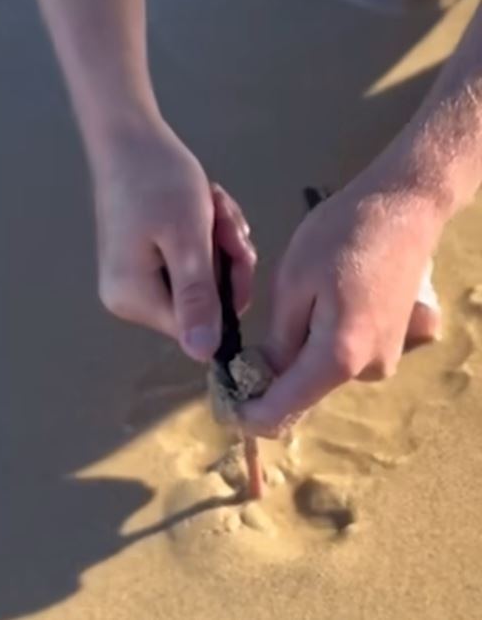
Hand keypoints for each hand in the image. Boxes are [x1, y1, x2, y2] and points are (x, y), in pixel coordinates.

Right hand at [91, 116, 255, 360]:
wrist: (131, 136)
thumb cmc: (158, 181)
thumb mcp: (187, 239)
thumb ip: (198, 298)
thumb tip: (204, 356)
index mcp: (133, 299)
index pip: (199, 326)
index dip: (227, 291)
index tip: (231, 246)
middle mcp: (130, 297)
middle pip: (204, 301)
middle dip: (225, 258)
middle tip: (223, 219)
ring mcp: (139, 277)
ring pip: (206, 277)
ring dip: (221, 241)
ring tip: (213, 204)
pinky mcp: (148, 258)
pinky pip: (194, 260)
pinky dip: (209, 234)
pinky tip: (206, 205)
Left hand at [240, 180, 442, 436]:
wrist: (403, 209)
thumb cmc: (341, 236)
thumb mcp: (293, 283)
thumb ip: (278, 340)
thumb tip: (262, 376)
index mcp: (339, 358)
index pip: (283, 409)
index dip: (247, 414)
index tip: (219, 399)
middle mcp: (366, 371)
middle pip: (303, 394)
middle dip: (269, 381)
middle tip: (238, 351)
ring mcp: (384, 360)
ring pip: (320, 374)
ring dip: (295, 358)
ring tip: (285, 312)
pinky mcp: (390, 345)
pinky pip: (341, 358)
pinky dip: (318, 346)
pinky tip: (314, 308)